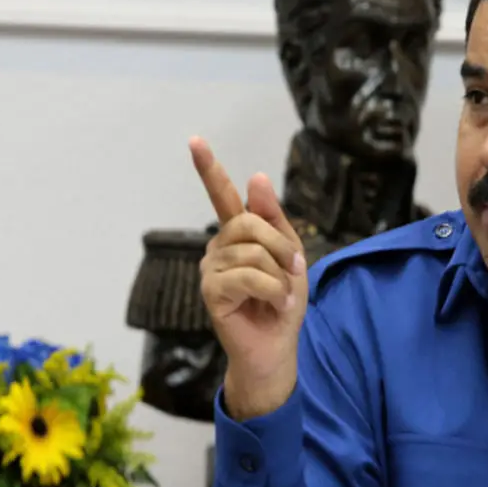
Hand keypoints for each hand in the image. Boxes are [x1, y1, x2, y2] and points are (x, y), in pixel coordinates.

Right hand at [192, 137, 308, 416]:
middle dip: (281, 247)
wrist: (276, 345)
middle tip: (292, 271)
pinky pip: (249, 276)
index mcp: (238, 234)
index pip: (223, 195)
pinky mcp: (211, 291)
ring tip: (280, 294)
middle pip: (251, 222)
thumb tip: (256, 176)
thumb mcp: (290, 255)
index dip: (209, 168)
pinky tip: (273, 303)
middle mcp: (219, 246)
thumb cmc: (282, 301)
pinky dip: (272, 290)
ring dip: (280, 275)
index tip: (195, 141)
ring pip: (254, 251)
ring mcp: (211, 268)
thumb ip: (275, 219)